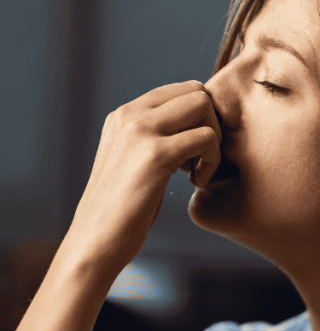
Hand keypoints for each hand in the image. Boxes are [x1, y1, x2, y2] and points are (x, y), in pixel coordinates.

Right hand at [65, 80, 220, 273]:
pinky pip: (206, 137)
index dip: (199, 117)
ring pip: (203, 106)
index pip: (180, 89)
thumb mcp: (136, 160)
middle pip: (196, 91)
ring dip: (213, 140)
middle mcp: (130, 115)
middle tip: (200, 159)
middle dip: (211, 123)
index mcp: (124, 115)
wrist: (95, 241)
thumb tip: (198, 122)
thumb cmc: (123, 208)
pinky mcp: (156, 154)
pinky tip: (196, 183)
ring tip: (197, 171)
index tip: (193, 150)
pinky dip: (212, 161)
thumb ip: (159, 135)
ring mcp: (141, 131)